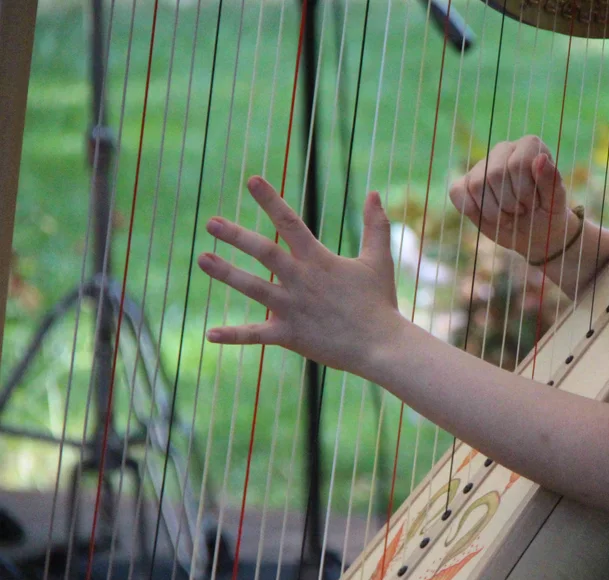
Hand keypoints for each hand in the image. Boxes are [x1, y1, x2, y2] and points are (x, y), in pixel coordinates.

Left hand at [197, 176, 402, 375]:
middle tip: (211, 223)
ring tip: (203, 259)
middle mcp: (301, 280)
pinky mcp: (290, 335)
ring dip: (226, 273)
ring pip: (253, 287)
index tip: (252, 180)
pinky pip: (256, 335)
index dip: (270, 200)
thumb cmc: (380, 303)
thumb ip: (375, 226)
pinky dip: (234, 335)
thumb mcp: (378, 261)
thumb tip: (373, 192)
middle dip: (236, 236)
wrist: (381, 346)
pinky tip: (210, 334)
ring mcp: (292, 308)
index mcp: (319, 260)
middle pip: (264, 252)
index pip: (290, 223)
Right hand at [448, 135, 580, 263]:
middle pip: (495, 174)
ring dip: (494, 211)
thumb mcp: (556, 203)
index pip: (517, 163)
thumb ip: (552, 181)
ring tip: (508, 217)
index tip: (534, 204)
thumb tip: (541, 159)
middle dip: (509, 203)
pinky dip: (469, 208)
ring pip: (476, 185)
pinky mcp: (466, 183)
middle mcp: (505, 149)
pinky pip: (457, 191)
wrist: (534, 234)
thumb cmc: (548, 215)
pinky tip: (485, 217)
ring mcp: (483, 165)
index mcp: (529, 147)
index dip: (524, 191)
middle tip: (521, 212)